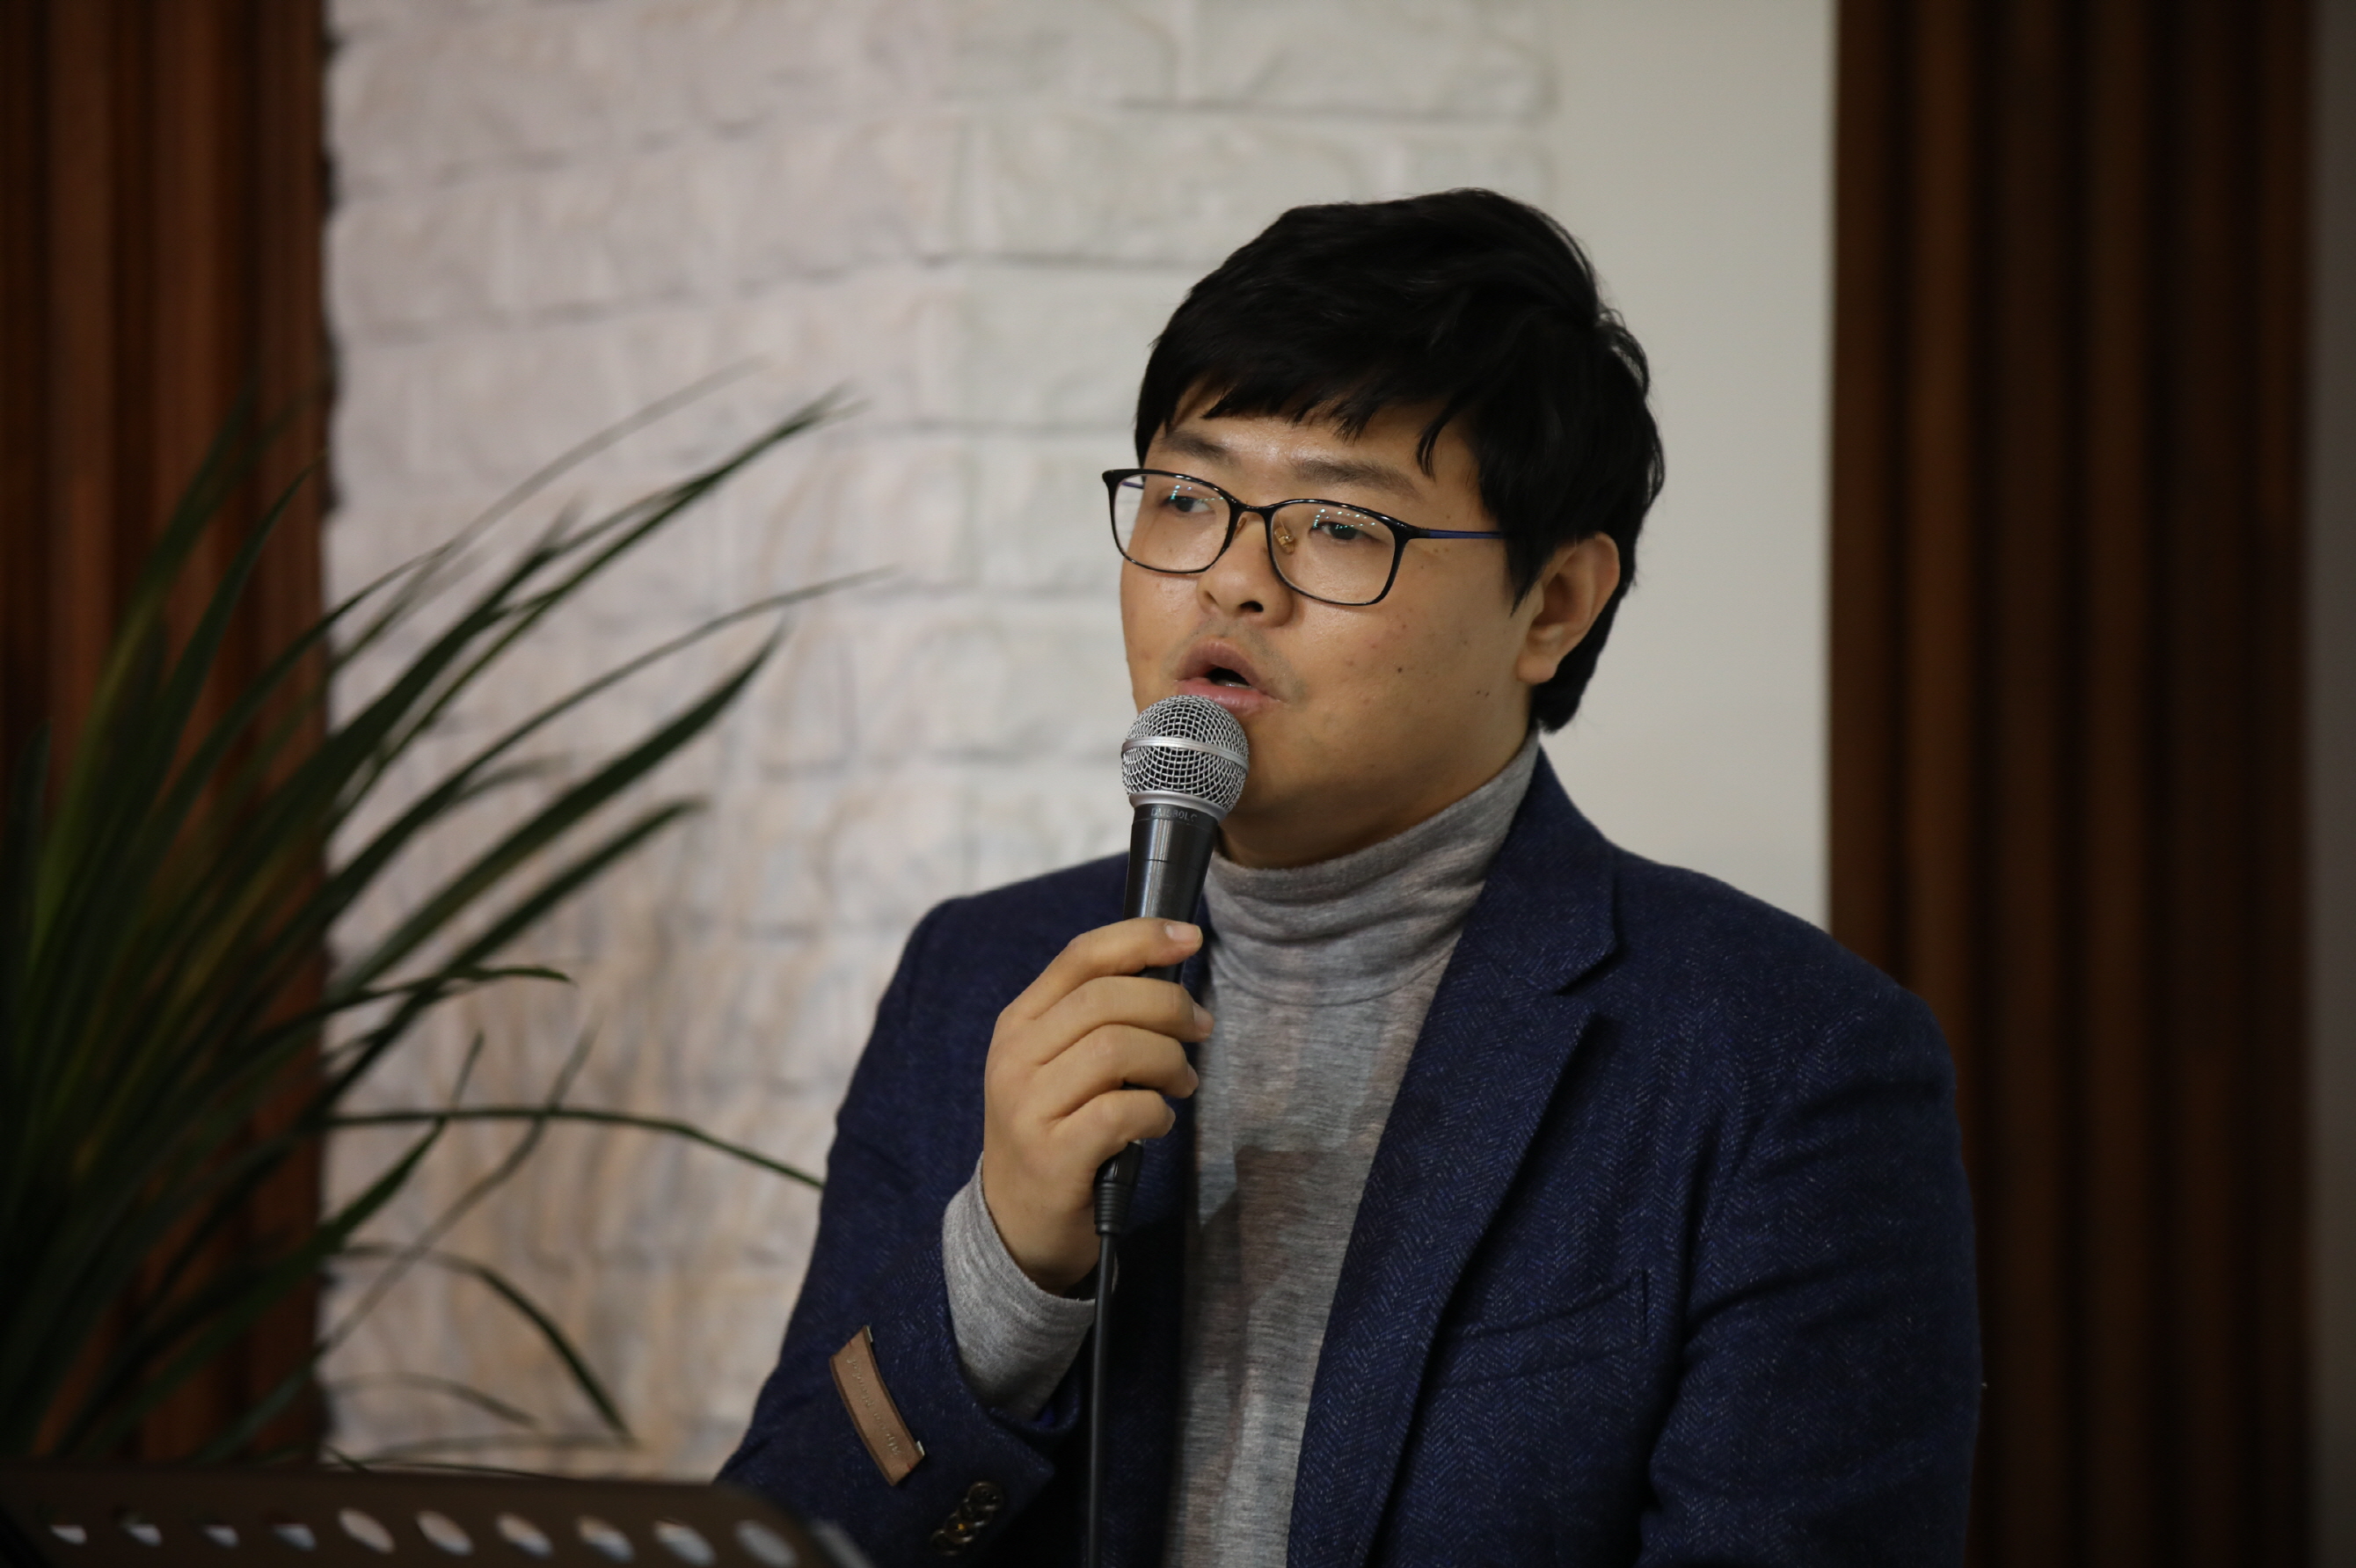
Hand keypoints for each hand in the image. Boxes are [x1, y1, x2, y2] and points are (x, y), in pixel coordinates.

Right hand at [979, 918, 1208, 1292]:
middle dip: (1170, 1007)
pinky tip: (1157, 1123)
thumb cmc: (1057, 1130)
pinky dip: (1157, 1112)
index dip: (1141, 938)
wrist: (1016, 1223)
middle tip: (1200, 1030)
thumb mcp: (1059, 1064)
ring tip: (1180, 1083)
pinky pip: (1123, 1111)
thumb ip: (1098, 1018)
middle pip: (1108, 999)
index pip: (1080, 957)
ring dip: (1169, 1062)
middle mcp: (1015, 1058)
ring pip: (1118, 1049)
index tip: (1190, 937)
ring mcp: (1028, 1107)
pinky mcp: (1053, 1156)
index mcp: (1019, 1023)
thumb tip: (1170, 969)